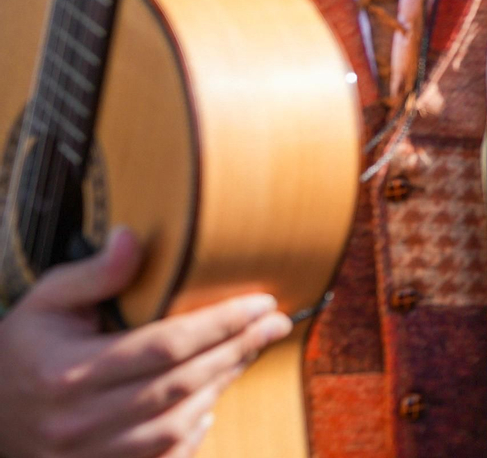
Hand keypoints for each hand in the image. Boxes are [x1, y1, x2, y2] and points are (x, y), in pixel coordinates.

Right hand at [0, 227, 293, 457]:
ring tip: (247, 354)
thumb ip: (93, 273)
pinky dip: (191, 433)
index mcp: (68, 371)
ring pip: (176, 424)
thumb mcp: (46, 301)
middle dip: (237, 350)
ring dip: (221, 387)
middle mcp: (77, 420)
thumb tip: (132, 237)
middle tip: (275, 324)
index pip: (165, 345)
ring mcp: (87, 454)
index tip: (261, 303)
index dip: (221, 324)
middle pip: (180, 384)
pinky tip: (209, 403)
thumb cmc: (23, 349)